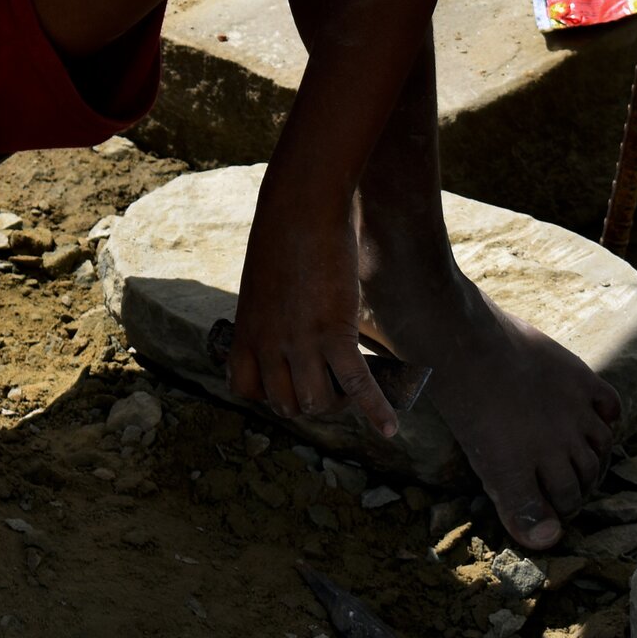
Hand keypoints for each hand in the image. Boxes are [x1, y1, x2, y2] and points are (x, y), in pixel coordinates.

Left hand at [225, 201, 397, 438]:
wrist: (300, 208)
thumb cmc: (283, 235)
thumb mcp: (263, 281)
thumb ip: (270, 311)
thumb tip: (289, 319)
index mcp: (246, 329)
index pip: (246, 389)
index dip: (269, 393)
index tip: (288, 383)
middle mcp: (268, 343)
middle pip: (286, 403)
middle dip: (310, 402)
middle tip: (332, 387)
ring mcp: (299, 341)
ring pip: (318, 402)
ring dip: (339, 405)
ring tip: (354, 395)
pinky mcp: (333, 333)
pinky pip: (355, 386)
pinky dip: (375, 411)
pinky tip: (390, 428)